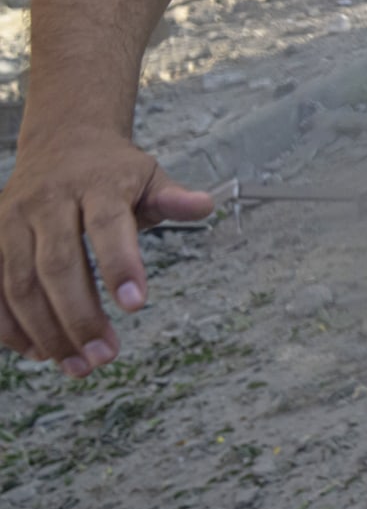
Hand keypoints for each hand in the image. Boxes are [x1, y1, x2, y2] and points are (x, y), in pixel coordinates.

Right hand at [0, 129, 216, 373]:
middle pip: (58, 264)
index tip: (137, 305)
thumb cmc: (114, 171)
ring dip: (46, 330)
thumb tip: (205, 206)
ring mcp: (11, 221)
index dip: (121, 264)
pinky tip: (38, 352)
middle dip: (80, 316)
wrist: (62, 142)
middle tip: (105, 356)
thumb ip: (173, 198)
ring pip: (20, 282)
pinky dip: (9, 325)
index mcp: (97, 184)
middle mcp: (47, 202)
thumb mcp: (149, 176)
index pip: (109, 225)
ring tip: (77, 366)